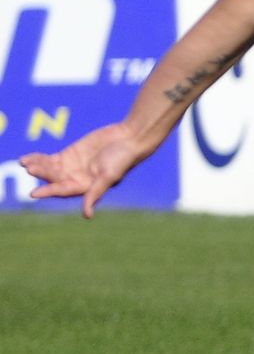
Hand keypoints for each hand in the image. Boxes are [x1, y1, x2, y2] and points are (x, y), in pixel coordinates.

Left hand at [21, 121, 146, 218]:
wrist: (129, 138)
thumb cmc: (123, 159)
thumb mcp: (109, 176)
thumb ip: (95, 193)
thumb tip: (87, 215)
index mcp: (87, 187)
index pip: (63, 191)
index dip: (49, 192)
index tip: (34, 194)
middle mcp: (77, 179)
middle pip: (54, 178)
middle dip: (42, 174)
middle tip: (30, 169)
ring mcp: (72, 166)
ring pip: (49, 169)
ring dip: (37, 166)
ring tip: (24, 162)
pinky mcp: (70, 154)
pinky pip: (50, 159)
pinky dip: (39, 158)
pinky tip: (28, 158)